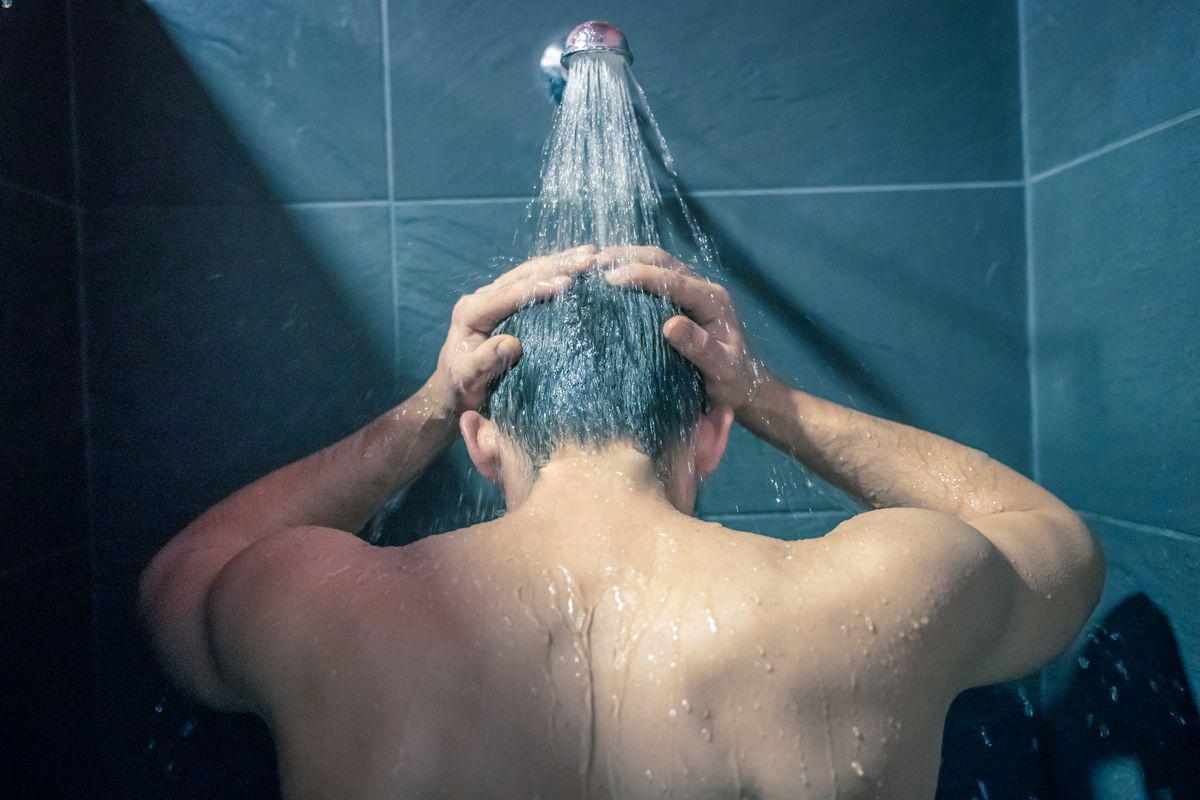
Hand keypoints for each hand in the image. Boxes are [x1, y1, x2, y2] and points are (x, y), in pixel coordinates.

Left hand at [425, 245, 597, 412]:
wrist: (454, 387)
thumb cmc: (462, 386)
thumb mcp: (468, 378)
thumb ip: (485, 361)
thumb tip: (512, 344)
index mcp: (471, 311)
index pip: (509, 294)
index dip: (538, 287)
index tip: (567, 283)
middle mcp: (482, 298)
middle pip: (523, 275)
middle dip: (557, 266)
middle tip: (590, 259)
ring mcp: (495, 297)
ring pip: (530, 272)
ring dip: (561, 261)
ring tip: (592, 254)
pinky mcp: (507, 302)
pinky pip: (533, 280)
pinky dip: (557, 271)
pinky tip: (578, 263)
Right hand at [598, 246, 764, 411]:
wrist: (746, 387)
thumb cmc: (733, 381)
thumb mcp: (720, 368)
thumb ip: (699, 347)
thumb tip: (670, 326)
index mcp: (713, 300)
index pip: (673, 280)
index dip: (641, 275)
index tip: (610, 279)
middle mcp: (703, 290)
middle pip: (663, 261)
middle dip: (628, 257)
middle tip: (595, 262)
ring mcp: (693, 294)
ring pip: (658, 265)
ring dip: (628, 260)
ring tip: (596, 265)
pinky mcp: (683, 303)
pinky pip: (656, 282)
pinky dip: (633, 276)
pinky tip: (611, 283)